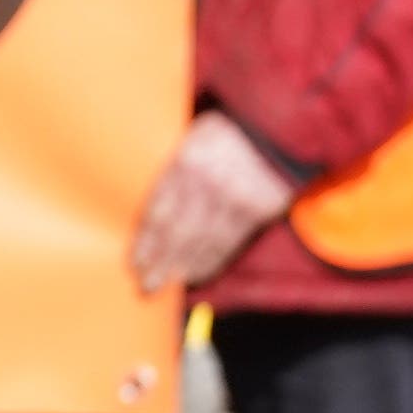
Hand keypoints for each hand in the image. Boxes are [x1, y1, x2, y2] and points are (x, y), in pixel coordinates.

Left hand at [130, 111, 296, 291]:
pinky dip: (212, 261)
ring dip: (184, 267)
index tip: (135, 261)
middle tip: (146, 284)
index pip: (159, 211)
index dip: (146, 241)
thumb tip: (149, 202)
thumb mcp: (191, 136)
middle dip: (160, 262)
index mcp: (185, 161)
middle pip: (178, 233)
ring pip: (204, 242)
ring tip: (167, 285)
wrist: (277, 127)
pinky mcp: (258, 211)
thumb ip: (174, 167)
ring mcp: (235, 200)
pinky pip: (230, 242)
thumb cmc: (225, 130)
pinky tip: (197, 274)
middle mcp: (208, 185)